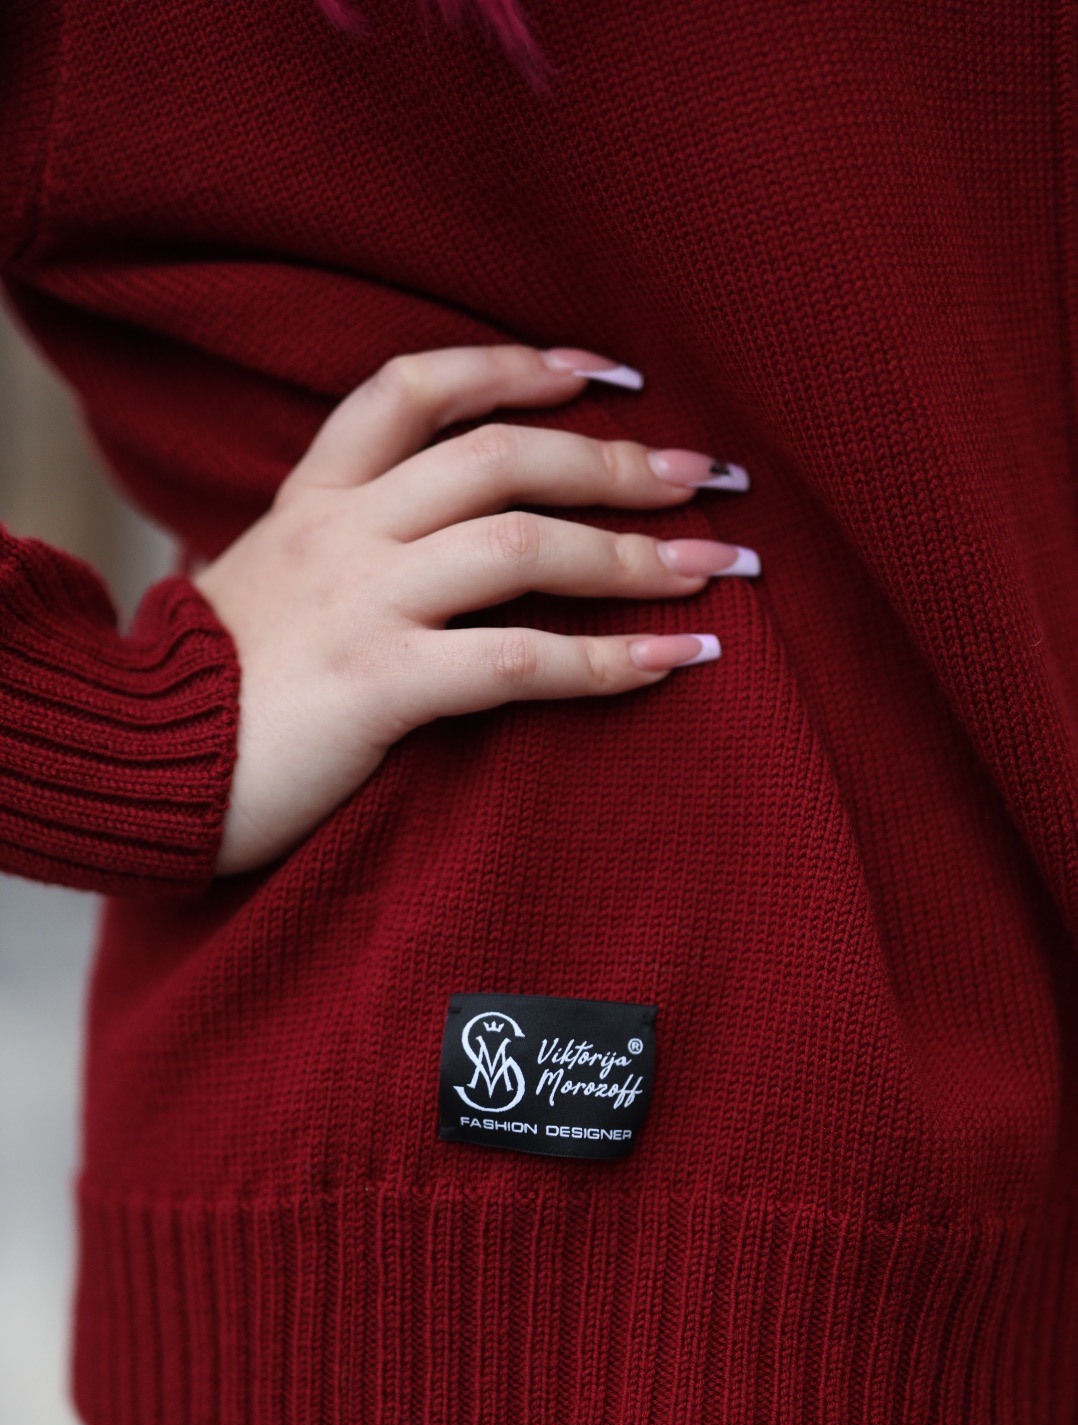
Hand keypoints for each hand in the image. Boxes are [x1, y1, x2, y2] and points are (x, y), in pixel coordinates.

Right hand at [195, 342, 750, 874]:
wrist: (136, 766)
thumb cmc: (215, 688)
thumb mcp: (264, 583)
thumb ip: (339, 545)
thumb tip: (426, 538)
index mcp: (314, 497)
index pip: (417, 386)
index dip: (518, 366)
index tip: (608, 373)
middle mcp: (343, 532)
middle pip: (499, 457)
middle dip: (616, 462)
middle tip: (708, 477)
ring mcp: (361, 604)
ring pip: (519, 547)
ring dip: (631, 555)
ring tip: (717, 570)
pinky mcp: (379, 685)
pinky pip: (517, 661)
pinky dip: (606, 661)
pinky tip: (670, 662)